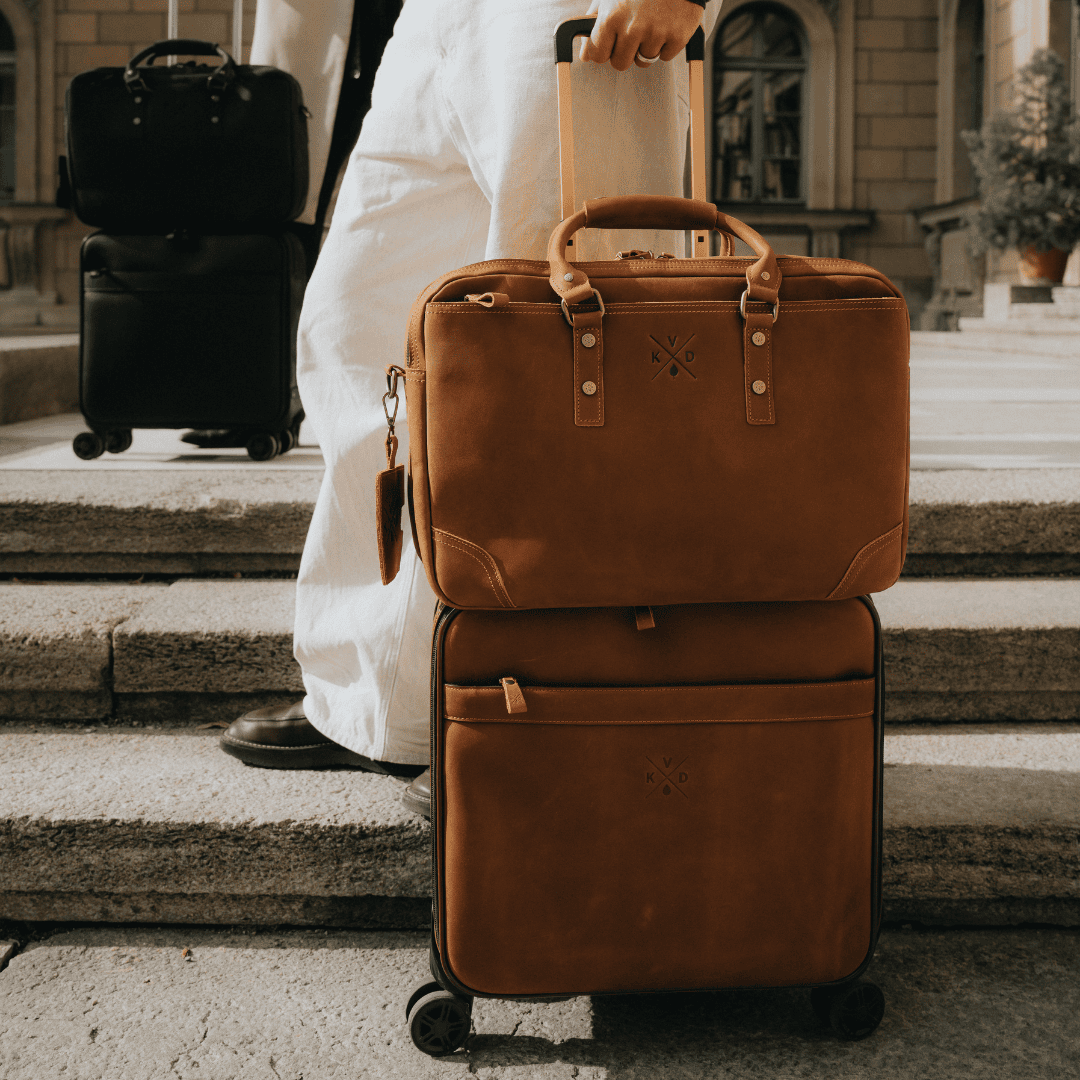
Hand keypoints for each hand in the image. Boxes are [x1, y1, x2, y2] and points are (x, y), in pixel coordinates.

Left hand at [579, 0, 703, 71]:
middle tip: (632, 33)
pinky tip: (666, 24)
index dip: (603, 50)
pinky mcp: (677, 36)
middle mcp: (632, 28)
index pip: (598, 56)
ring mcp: (656, 33)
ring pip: (644, 61)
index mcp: (611, 18)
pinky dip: (666, 44)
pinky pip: (665, 56)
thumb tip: (585, 55)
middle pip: (620, 64)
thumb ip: (595, 24)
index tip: (609, 42)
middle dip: (624, 52)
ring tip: (651, 24)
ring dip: (646, 48)